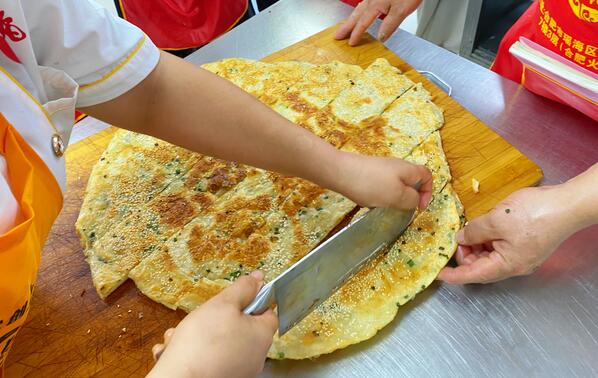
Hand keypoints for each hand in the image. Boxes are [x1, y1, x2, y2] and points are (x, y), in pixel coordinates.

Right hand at [148, 271, 276, 377]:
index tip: (236, 296)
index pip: (267, 311)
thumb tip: (258, 278)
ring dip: (202, 334)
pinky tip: (179, 348)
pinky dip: (197, 351)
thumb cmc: (203, 343)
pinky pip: (212, 357)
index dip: (252, 299)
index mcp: (262, 336)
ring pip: (223, 342)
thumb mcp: (223, 304)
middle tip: (204, 316)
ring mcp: (239, 370)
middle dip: (219, 318)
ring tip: (184, 334)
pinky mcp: (222, 377)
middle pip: (243, 326)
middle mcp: (255, 356)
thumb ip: (242, 289)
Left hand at [331, 152, 431, 209]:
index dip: (428, 191)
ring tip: (382, 205)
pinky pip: (379, 185)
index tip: (419, 207)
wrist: (339, 172)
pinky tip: (368, 200)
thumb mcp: (397, 196)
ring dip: (392, 197)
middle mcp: (396, 166)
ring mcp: (380, 168)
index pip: (427, 175)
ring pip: (394, 185)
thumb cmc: (371, 184)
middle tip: (399, 208)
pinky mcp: (367, 172)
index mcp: (408, 169)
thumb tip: (414, 199)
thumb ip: (411, 199)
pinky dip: (378, 194)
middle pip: (410, 181)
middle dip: (407, 197)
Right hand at [335, 0, 422, 45]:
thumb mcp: (401, 10)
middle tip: (337, 35)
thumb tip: (381, 38)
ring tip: (345, 26)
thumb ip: (390, 25)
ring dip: (351, 19)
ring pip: (359, 9)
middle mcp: (372, 0)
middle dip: (346, 27)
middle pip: (356, 15)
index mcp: (375, 5)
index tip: (351, 43)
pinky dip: (359, 11)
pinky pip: (364, 4)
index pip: (363, 23)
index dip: (356, 34)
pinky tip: (361, 12)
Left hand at [438, 182, 590, 283]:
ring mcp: (521, 256)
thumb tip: (461, 238)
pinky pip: (500, 248)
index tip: (438, 273)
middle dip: (465, 254)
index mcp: (506, 265)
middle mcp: (514, 265)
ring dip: (476, 246)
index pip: (472, 275)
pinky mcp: (525, 245)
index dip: (453, 275)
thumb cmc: (535, 214)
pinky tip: (483, 226)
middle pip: (481, 267)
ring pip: (490, 256)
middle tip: (457, 236)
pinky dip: (488, 240)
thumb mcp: (496, 221)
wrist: (566, 205)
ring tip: (470, 229)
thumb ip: (474, 232)